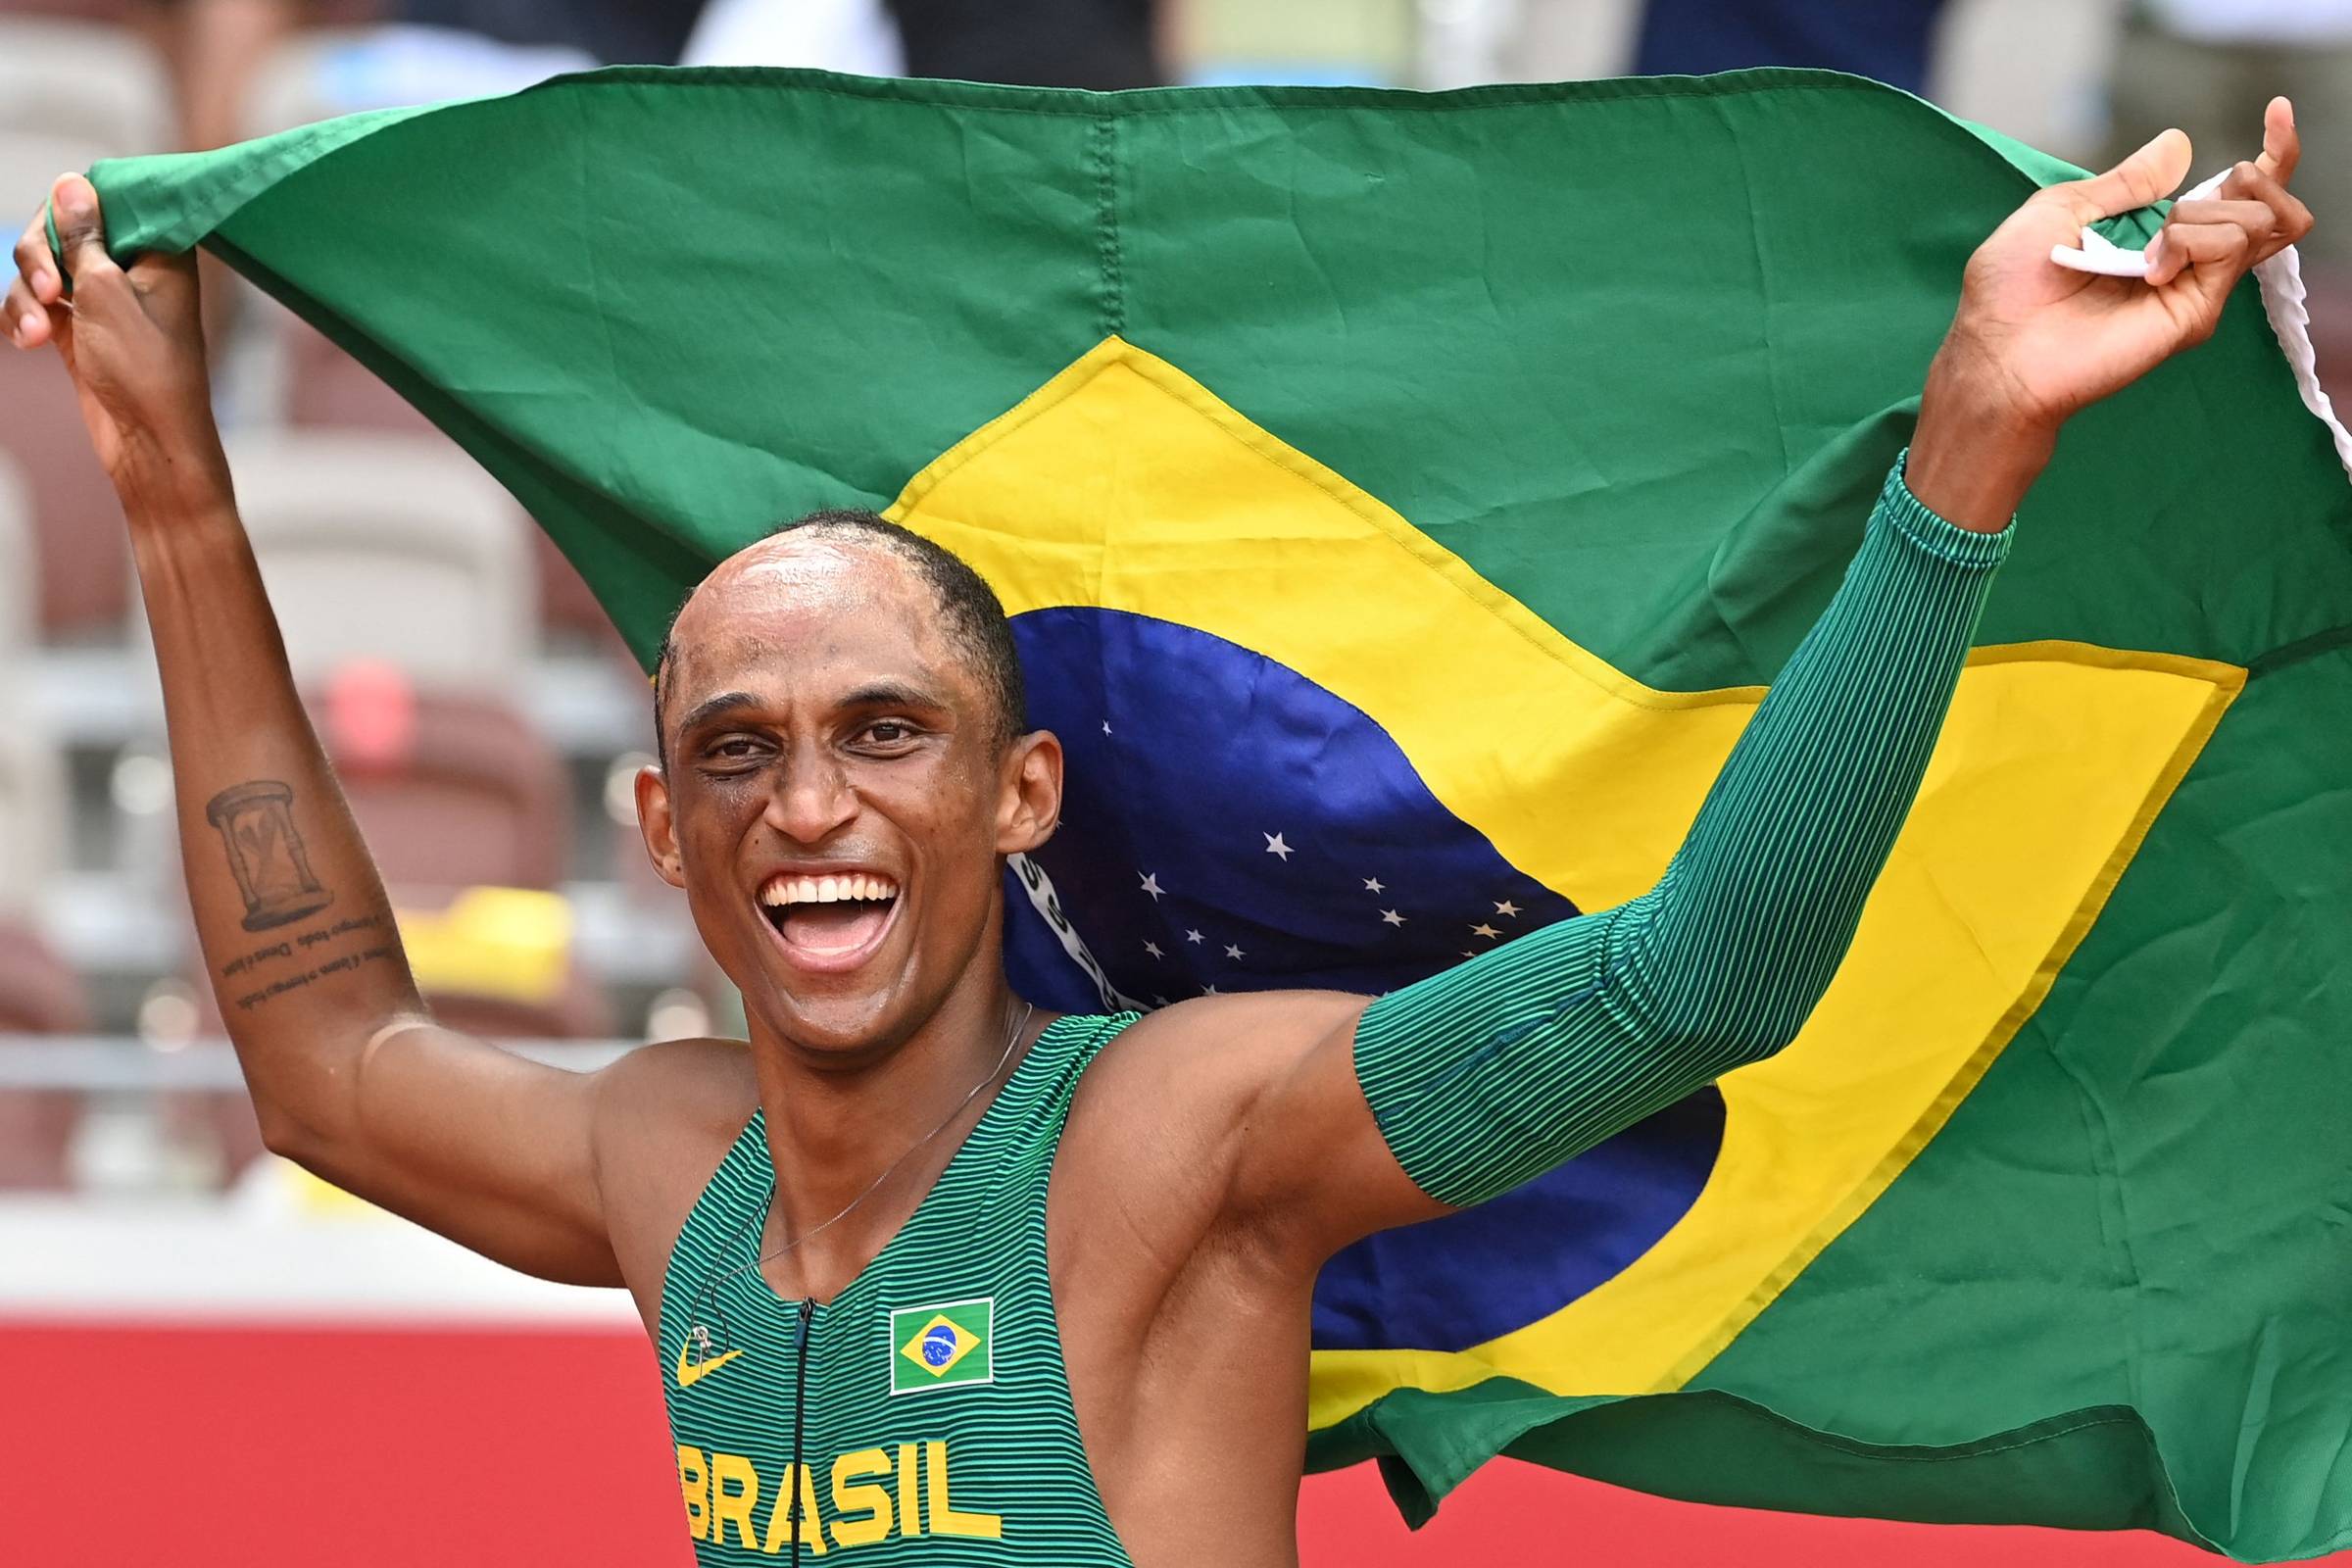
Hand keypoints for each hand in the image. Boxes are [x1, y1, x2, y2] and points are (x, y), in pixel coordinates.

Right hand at [5, 173, 228, 513]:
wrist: (148, 443)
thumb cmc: (143, 369)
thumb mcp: (106, 290)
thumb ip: (84, 235)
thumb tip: (72, 182)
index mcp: (160, 248)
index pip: (107, 197)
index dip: (72, 207)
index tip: (63, 239)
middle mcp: (134, 267)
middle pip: (62, 228)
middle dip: (39, 256)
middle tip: (48, 291)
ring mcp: (103, 298)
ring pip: (42, 268)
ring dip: (27, 296)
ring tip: (36, 335)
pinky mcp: (78, 327)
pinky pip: (35, 304)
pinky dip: (24, 318)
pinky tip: (25, 342)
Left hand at [1908, 97, 2313, 529]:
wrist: (1999, 349)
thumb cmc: (2012, 287)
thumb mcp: (2063, 208)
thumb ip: (2126, 181)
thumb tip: (2180, 144)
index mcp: (2160, 231)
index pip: (2243, 190)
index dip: (2275, 150)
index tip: (2277, 110)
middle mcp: (2188, 259)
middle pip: (2266, 202)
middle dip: (2244, 178)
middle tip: (2176, 211)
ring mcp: (2195, 286)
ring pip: (2260, 220)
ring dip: (2204, 214)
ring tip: (2150, 250)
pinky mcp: (2195, 312)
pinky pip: (2231, 246)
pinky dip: (2191, 239)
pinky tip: (2151, 267)